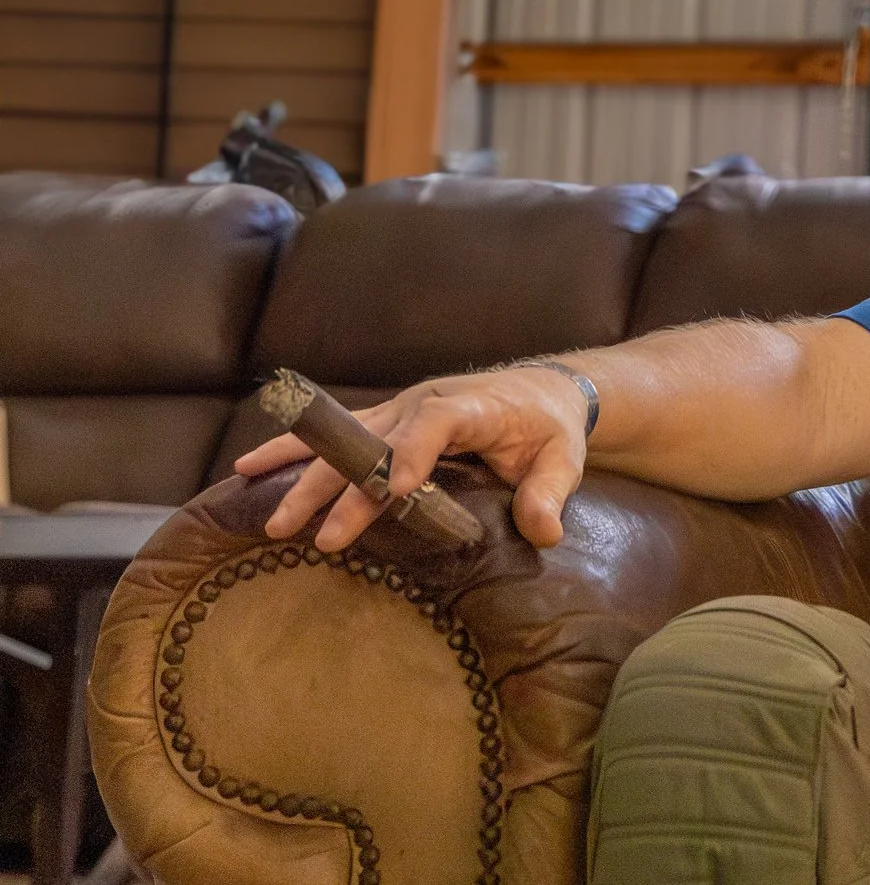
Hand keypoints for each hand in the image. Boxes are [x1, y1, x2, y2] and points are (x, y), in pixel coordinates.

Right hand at [235, 366, 590, 551]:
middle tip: (321, 535)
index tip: (395, 490)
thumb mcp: (564, 457)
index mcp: (473, 406)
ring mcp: (401, 408)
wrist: (543, 391)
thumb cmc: (550, 427)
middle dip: (347, 487)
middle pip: (378, 441)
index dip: (415, 452)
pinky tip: (248, 470)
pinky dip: (291, 450)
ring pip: (344, 440)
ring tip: (268, 515)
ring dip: (305, 475)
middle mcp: (427, 401)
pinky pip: (334, 434)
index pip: (438, 423)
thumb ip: (550, 491)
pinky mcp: (384, 420)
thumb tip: (544, 530)